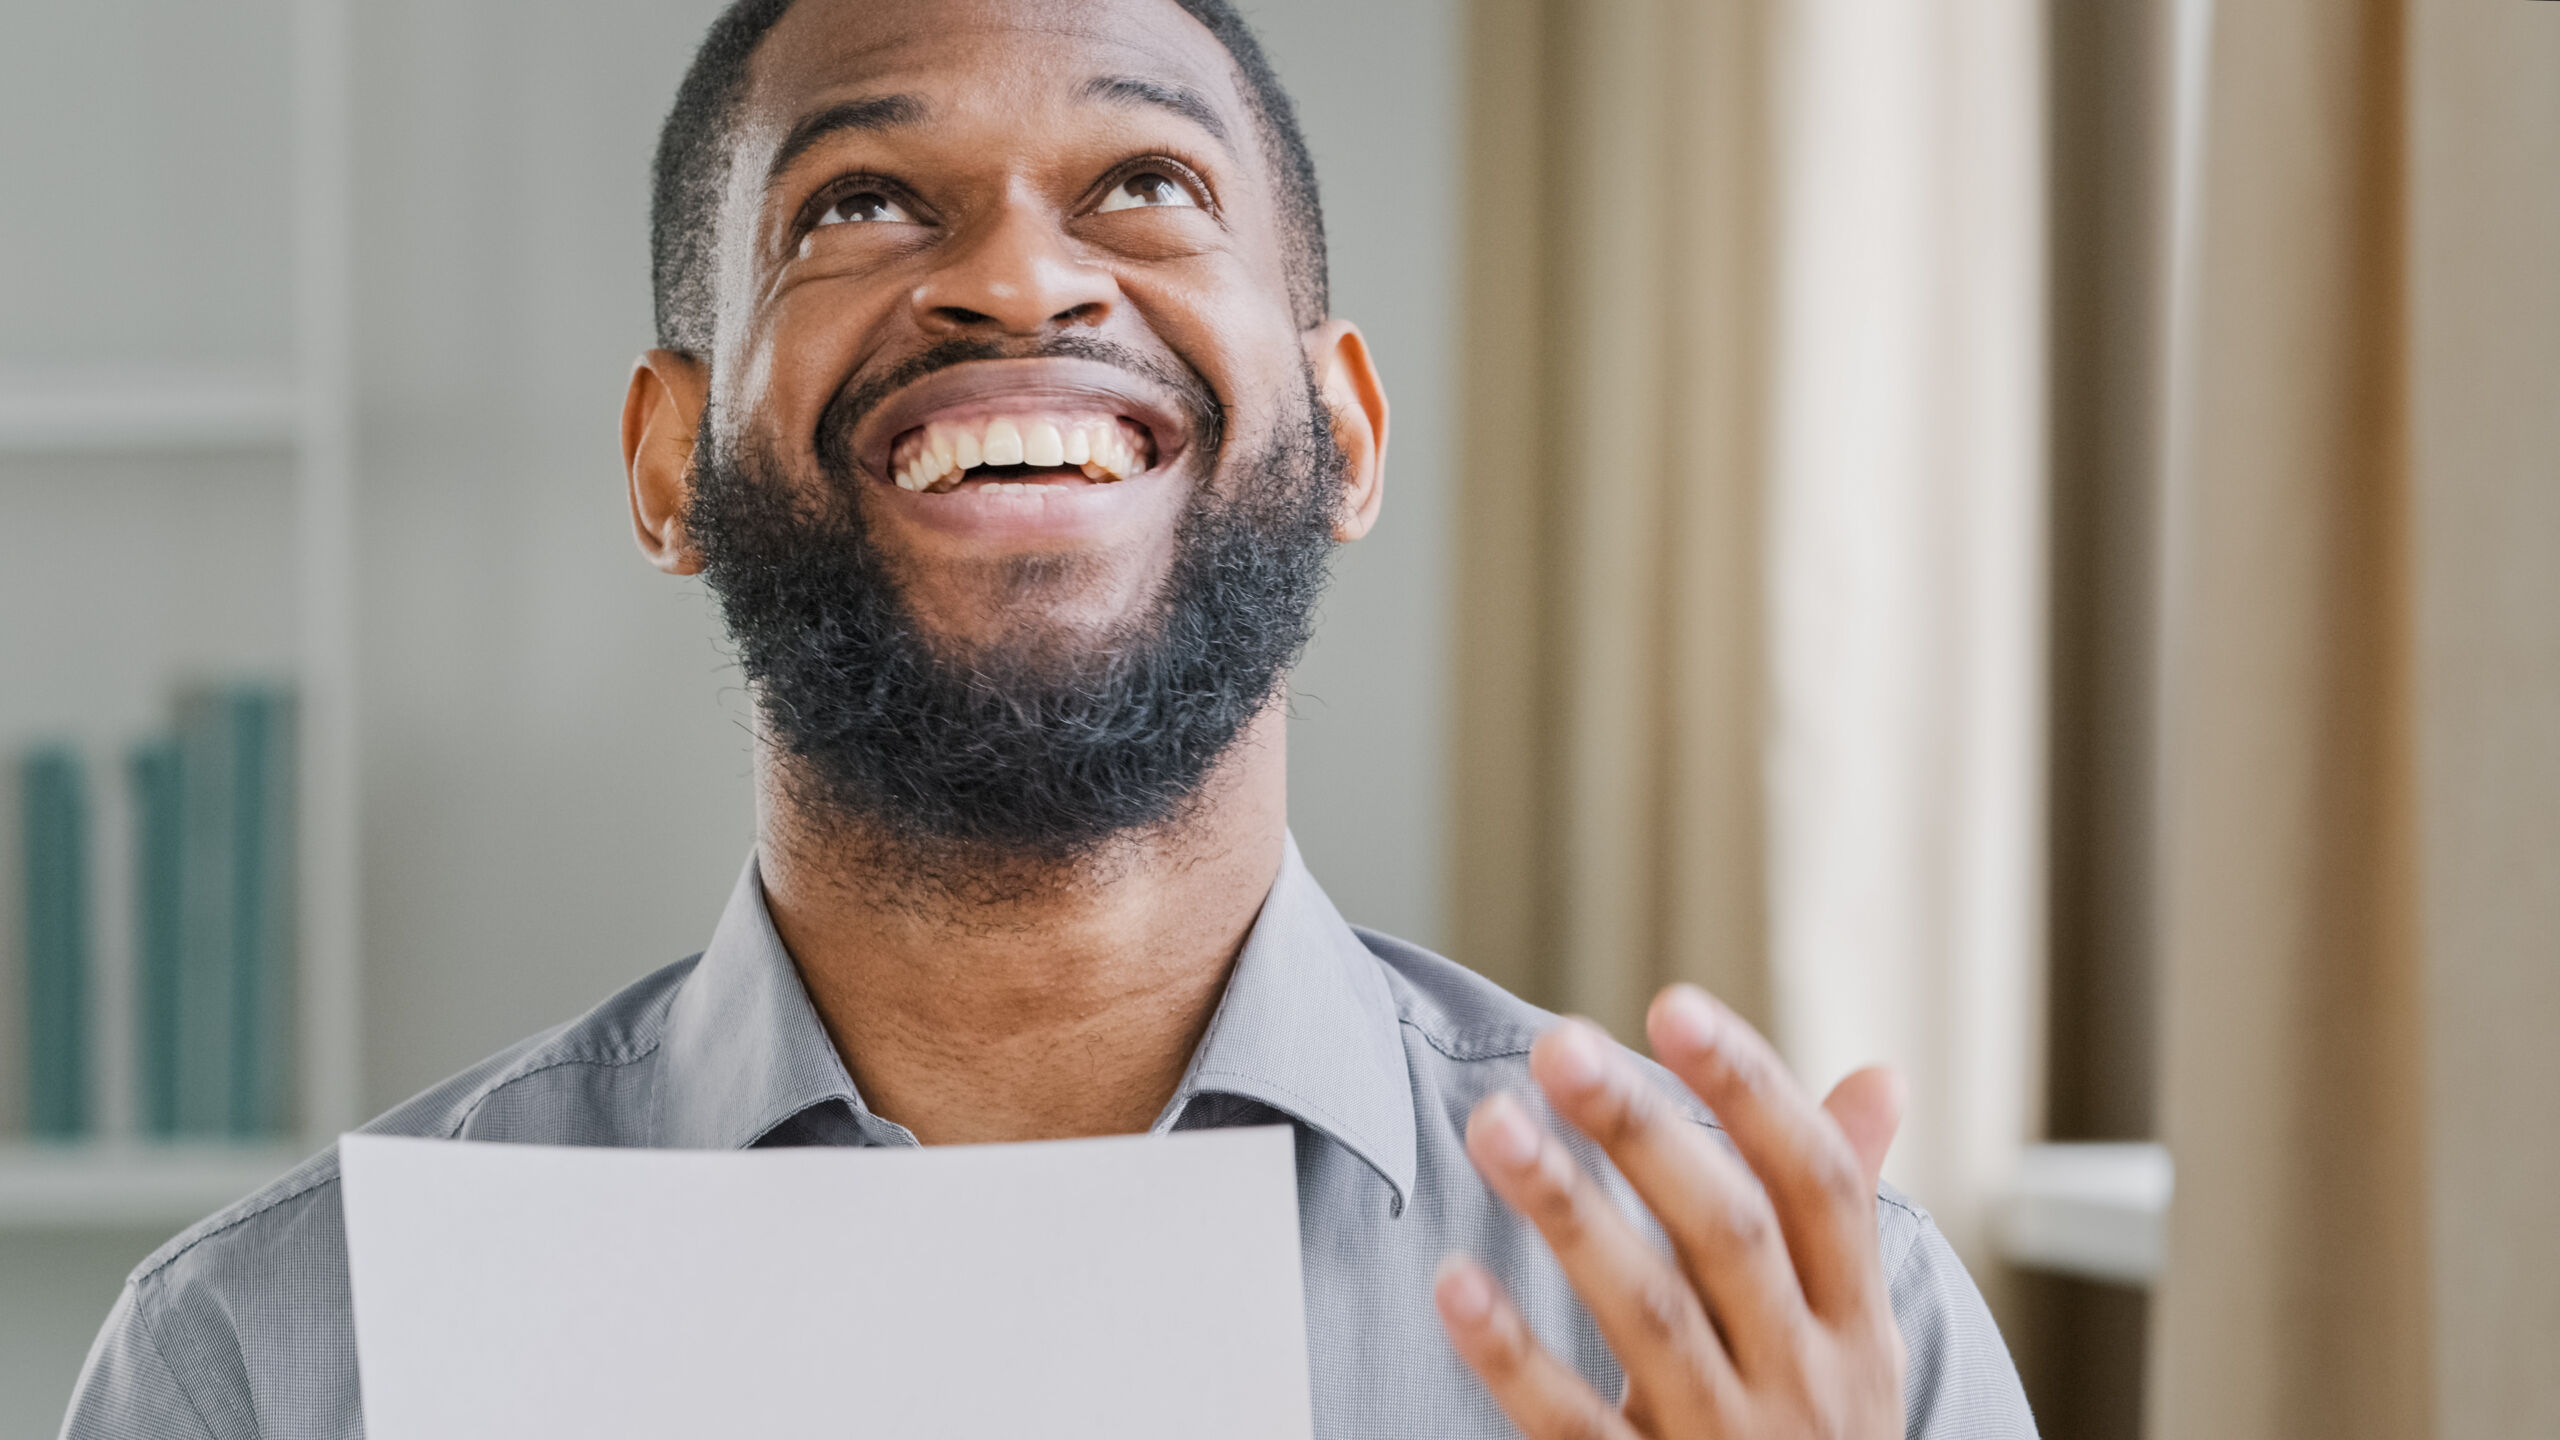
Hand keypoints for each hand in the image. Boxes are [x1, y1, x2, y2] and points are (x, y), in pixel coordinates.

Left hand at [1435, 984, 1907, 1438]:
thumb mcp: (1850, 1341)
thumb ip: (1843, 1212)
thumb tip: (1882, 1079)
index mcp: (1854, 1325)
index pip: (1818, 1184)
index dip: (1753, 1089)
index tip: (1672, 1004)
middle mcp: (1806, 1380)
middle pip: (1731, 1233)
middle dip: (1645, 1133)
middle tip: (1557, 1046)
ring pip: (1653, 1317)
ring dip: (1570, 1214)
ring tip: (1493, 1127)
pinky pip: (1578, 1428)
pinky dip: (1516, 1358)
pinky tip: (1455, 1285)